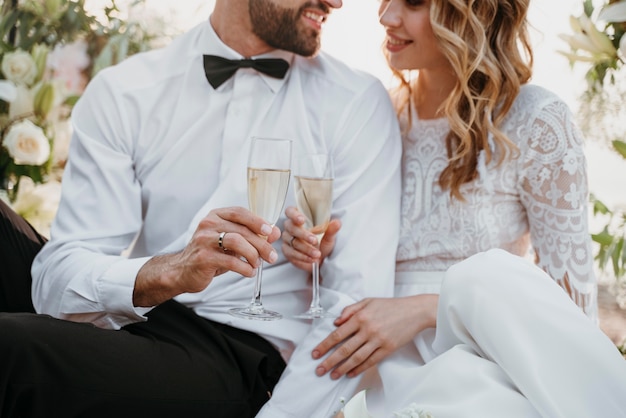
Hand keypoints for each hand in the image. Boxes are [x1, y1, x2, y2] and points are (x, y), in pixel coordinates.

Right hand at [133, 206, 279, 306]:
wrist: (182, 271)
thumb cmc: (210, 254)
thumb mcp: (230, 242)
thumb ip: (251, 235)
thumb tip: (275, 233)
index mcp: (215, 215)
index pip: (239, 212)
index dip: (257, 221)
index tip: (270, 232)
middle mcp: (208, 224)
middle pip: (241, 230)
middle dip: (261, 244)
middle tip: (272, 256)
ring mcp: (204, 240)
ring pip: (236, 242)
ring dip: (253, 255)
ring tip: (257, 264)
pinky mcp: (203, 258)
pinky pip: (230, 261)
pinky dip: (244, 268)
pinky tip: (249, 272)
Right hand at [281, 206, 340, 271]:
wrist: (320, 257)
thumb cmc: (322, 241)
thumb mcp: (329, 235)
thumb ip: (331, 229)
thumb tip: (337, 222)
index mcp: (299, 217)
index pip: (290, 211)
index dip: (294, 215)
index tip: (302, 220)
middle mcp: (290, 227)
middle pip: (291, 228)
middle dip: (303, 235)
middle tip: (315, 241)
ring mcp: (287, 239)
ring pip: (293, 242)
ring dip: (306, 249)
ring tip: (317, 254)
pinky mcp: (287, 251)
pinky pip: (292, 253)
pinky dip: (302, 257)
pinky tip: (311, 259)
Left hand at [312, 295, 437, 378]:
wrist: (414, 311)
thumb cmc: (390, 305)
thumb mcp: (368, 301)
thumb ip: (350, 310)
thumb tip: (336, 322)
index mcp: (360, 317)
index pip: (338, 334)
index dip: (325, 345)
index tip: (315, 353)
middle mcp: (367, 329)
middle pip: (344, 349)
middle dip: (329, 361)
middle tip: (319, 370)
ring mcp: (378, 340)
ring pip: (356, 358)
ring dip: (342, 368)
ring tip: (333, 375)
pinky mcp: (388, 349)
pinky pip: (371, 361)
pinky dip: (359, 369)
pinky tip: (351, 373)